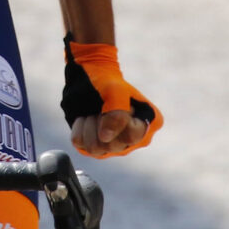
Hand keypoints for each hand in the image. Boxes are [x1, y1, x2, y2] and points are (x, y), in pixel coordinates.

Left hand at [59, 37, 161, 157]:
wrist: (87, 79)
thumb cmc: (106, 81)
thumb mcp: (115, 90)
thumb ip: (117, 113)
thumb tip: (105, 138)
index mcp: (150, 125)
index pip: (131, 136)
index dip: (117, 119)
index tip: (116, 102)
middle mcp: (135, 140)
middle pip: (112, 145)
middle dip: (101, 122)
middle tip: (102, 107)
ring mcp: (115, 147)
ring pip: (95, 149)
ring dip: (89, 125)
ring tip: (93, 113)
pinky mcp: (95, 149)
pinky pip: (81, 147)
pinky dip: (79, 129)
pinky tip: (84, 119)